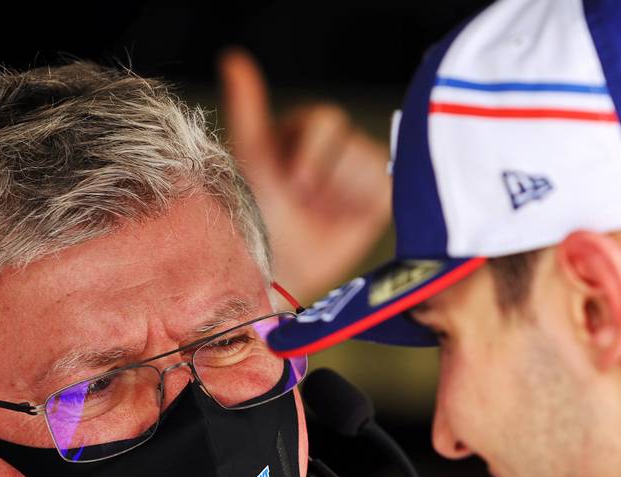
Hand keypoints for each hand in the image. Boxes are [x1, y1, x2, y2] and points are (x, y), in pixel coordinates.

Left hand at [219, 48, 390, 302]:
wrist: (282, 274)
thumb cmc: (258, 219)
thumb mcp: (251, 160)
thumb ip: (247, 110)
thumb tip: (233, 56)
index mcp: (301, 132)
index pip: (326, 121)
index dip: (312, 156)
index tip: (292, 186)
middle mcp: (332, 147)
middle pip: (351, 141)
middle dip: (324, 176)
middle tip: (305, 204)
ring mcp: (358, 171)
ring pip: (367, 163)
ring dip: (342, 194)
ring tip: (323, 215)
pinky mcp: (379, 196)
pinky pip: (386, 185)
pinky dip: (367, 204)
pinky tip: (347, 219)